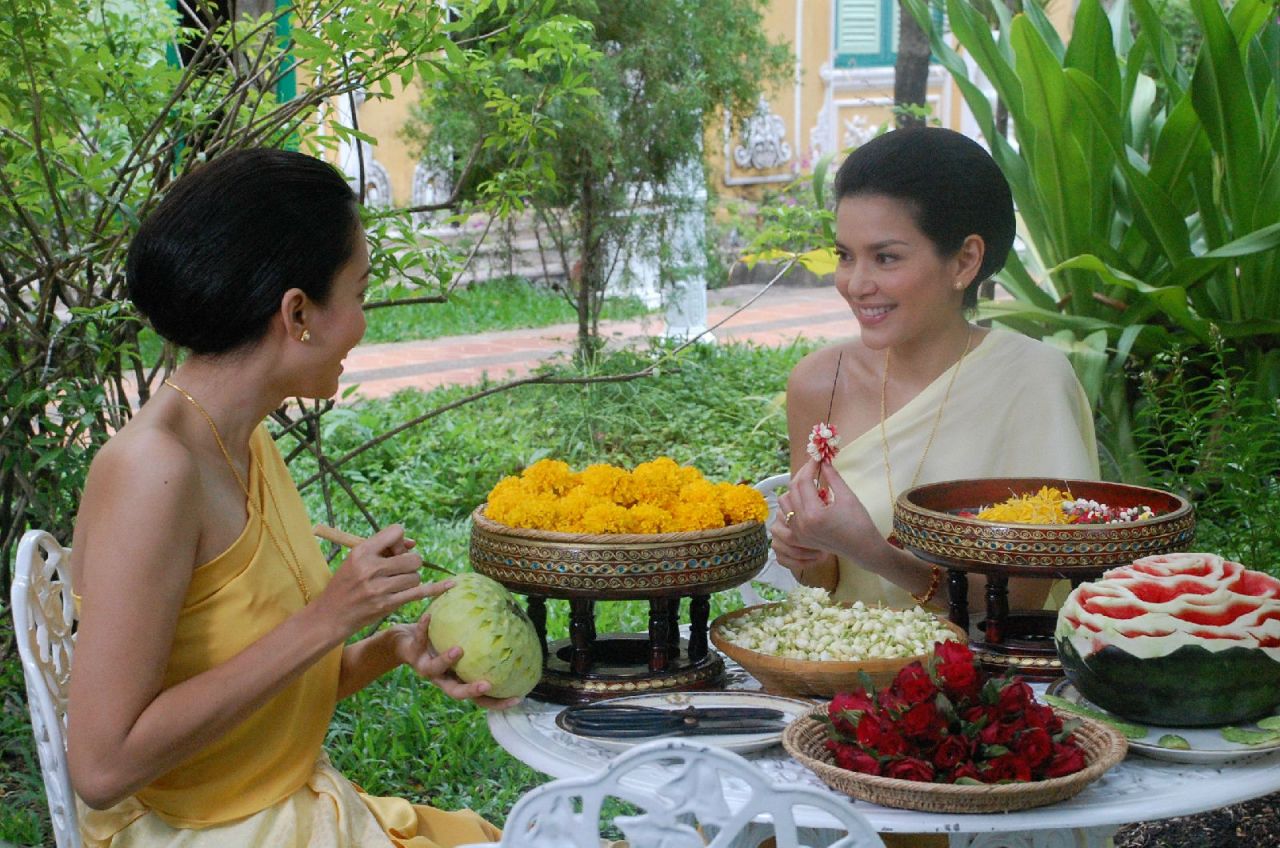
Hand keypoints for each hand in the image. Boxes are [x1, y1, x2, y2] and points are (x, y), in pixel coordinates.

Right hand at [313, 524, 433, 637]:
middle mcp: (371, 568)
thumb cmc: (345, 585)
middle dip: (410, 563)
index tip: (393, 551)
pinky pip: (419, 593)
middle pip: (412, 558)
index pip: (396, 532)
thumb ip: (383, 548)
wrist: (330, 616)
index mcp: (361, 552)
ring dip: (411, 580)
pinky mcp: (387, 605)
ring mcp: (380, 588)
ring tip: (395, 584)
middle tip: (398, 570)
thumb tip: (413, 544)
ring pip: (416, 576)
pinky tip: (451, 584)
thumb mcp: (355, 560)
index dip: (400, 541)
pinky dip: (436, 588)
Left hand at [396, 614, 521, 709]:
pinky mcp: (412, 653)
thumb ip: (481, 646)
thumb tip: (517, 631)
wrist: (405, 643)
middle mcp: (442, 679)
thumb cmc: (439, 644)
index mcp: (457, 681)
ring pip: (435, 670)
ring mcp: (426, 668)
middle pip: (456, 693)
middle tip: (488, 685)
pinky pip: (419, 639)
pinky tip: (428, 616)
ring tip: (458, 650)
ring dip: (447, 661)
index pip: (479, 698)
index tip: (517, 698)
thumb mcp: (461, 646)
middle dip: (471, 691)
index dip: (497, 702)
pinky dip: (423, 628)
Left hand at [774, 459, 880, 565]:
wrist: (862, 549)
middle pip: (792, 490)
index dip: (810, 466)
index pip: (804, 482)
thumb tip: (823, 461)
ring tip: (810, 485)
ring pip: (785, 502)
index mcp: (814, 514)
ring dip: (795, 489)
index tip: (816, 458)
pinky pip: (787, 515)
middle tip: (813, 467)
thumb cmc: (860, 523)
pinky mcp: (799, 538)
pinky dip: (793, 504)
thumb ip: (833, 477)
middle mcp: (801, 524)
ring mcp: (798, 533)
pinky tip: (807, 500)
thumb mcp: (848, 496)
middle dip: (802, 475)